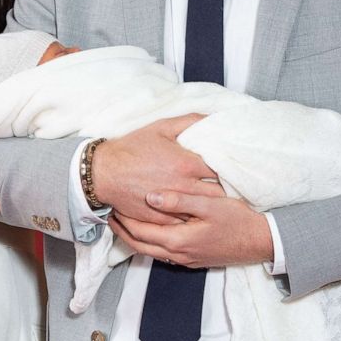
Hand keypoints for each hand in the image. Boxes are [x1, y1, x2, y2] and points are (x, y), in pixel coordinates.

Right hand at [92, 114, 224, 224]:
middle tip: (234, 186)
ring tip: (221, 202)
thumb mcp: (161, 128)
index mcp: (186, 164)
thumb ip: (189, 121)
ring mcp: (174, 206)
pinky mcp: (163, 219)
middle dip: (227, 190)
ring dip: (213, 206)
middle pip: (218, 193)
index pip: (222, 170)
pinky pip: (187, 222)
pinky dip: (194, 218)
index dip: (231, 168)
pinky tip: (199, 214)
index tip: (235, 167)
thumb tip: (212, 118)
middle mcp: (184, 187)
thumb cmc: (132, 148)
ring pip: (204, 210)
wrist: (104, 172)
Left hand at [110, 191, 273, 267]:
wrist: (259, 242)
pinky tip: (149, 229)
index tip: (113, 204)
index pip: (140, 232)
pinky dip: (149, 241)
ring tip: (124, 220)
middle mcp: (178, 254)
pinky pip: (162, 252)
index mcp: (178, 240)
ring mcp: (185, 259)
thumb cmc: (237, 220)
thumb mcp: (209, 204)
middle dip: (122, 230)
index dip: (123, 219)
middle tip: (110, 213)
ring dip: (134, 237)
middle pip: (139, 245)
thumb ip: (179, 200)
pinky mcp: (192, 259)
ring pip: (149, 251)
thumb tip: (151, 197)